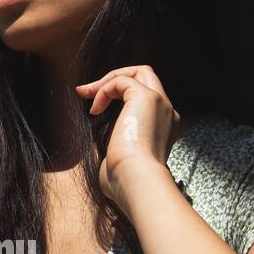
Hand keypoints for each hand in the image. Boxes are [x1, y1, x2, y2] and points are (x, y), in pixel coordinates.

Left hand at [75, 64, 179, 202]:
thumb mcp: (120, 159)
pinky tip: (95, 110)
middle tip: (88, 92)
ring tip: (87, 95)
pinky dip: (104, 90)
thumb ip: (115, 144)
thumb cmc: (126, 180)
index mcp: (164, 127)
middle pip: (146, 76)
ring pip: (138, 71)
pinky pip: (122, 80)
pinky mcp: (147, 98)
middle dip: (115, 79)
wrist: (136, 182)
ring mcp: (160, 103)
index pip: (146, 98)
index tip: (95, 108)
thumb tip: (99, 142)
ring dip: (107, 80)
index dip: (119, 96)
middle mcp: (167, 112)